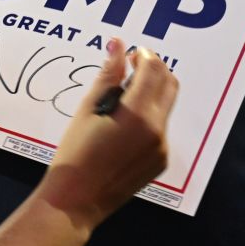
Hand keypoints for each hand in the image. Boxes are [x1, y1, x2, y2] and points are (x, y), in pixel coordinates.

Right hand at [34, 37, 177, 232]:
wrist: (76, 200)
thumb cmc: (74, 154)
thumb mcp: (87, 110)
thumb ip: (108, 76)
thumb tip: (118, 45)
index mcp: (138, 114)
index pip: (154, 69)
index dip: (143, 55)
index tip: (129, 55)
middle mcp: (158, 129)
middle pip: (170, 83)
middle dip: (154, 70)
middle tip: (130, 69)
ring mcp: (162, 147)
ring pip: (166, 106)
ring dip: (151, 93)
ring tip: (121, 102)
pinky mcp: (161, 160)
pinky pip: (161, 128)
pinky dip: (149, 117)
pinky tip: (123, 127)